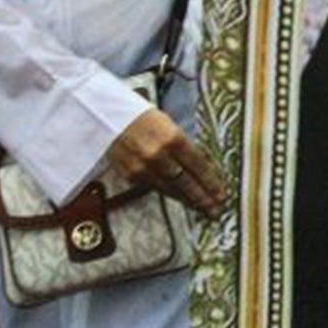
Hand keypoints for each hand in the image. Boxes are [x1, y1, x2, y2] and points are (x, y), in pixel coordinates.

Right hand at [107, 106, 224, 214]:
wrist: (106, 117)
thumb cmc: (142, 118)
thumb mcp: (169, 125)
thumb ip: (184, 146)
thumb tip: (202, 166)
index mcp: (172, 138)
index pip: (198, 166)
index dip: (211, 182)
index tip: (221, 193)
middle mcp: (158, 155)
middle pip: (186, 182)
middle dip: (203, 198)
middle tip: (216, 209)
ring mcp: (143, 167)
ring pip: (171, 189)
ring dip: (189, 200)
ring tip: (203, 209)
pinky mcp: (131, 175)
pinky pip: (156, 188)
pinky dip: (171, 194)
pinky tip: (181, 199)